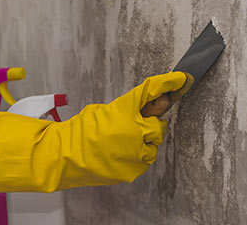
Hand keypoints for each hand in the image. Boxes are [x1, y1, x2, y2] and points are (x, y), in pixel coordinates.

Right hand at [0, 72, 187, 192]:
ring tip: (123, 143)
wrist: (64, 157)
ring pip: (154, 143)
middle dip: (150, 124)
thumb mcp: (104, 110)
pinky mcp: (135, 169)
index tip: (182, 79)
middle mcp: (135, 130)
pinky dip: (138, 156)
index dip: (168, 83)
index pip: (151, 91)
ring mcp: (136, 151)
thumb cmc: (80, 131)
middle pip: (159, 124)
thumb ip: (129, 108)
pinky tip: (121, 154)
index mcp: (125, 110)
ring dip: (144, 141)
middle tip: (136, 126)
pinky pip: (146, 159)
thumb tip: (150, 106)